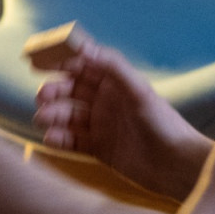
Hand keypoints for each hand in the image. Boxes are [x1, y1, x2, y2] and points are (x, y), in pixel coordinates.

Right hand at [32, 41, 212, 199]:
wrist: (177, 167)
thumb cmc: (164, 124)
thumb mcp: (139, 91)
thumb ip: (112, 66)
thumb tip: (83, 46)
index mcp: (115, 82)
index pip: (82, 64)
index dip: (60, 60)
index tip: (37, 60)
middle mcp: (106, 101)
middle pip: (70, 90)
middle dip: (53, 91)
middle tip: (43, 96)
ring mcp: (100, 124)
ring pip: (67, 115)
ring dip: (52, 115)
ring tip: (44, 119)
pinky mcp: (98, 148)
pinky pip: (72, 141)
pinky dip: (59, 139)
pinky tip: (52, 138)